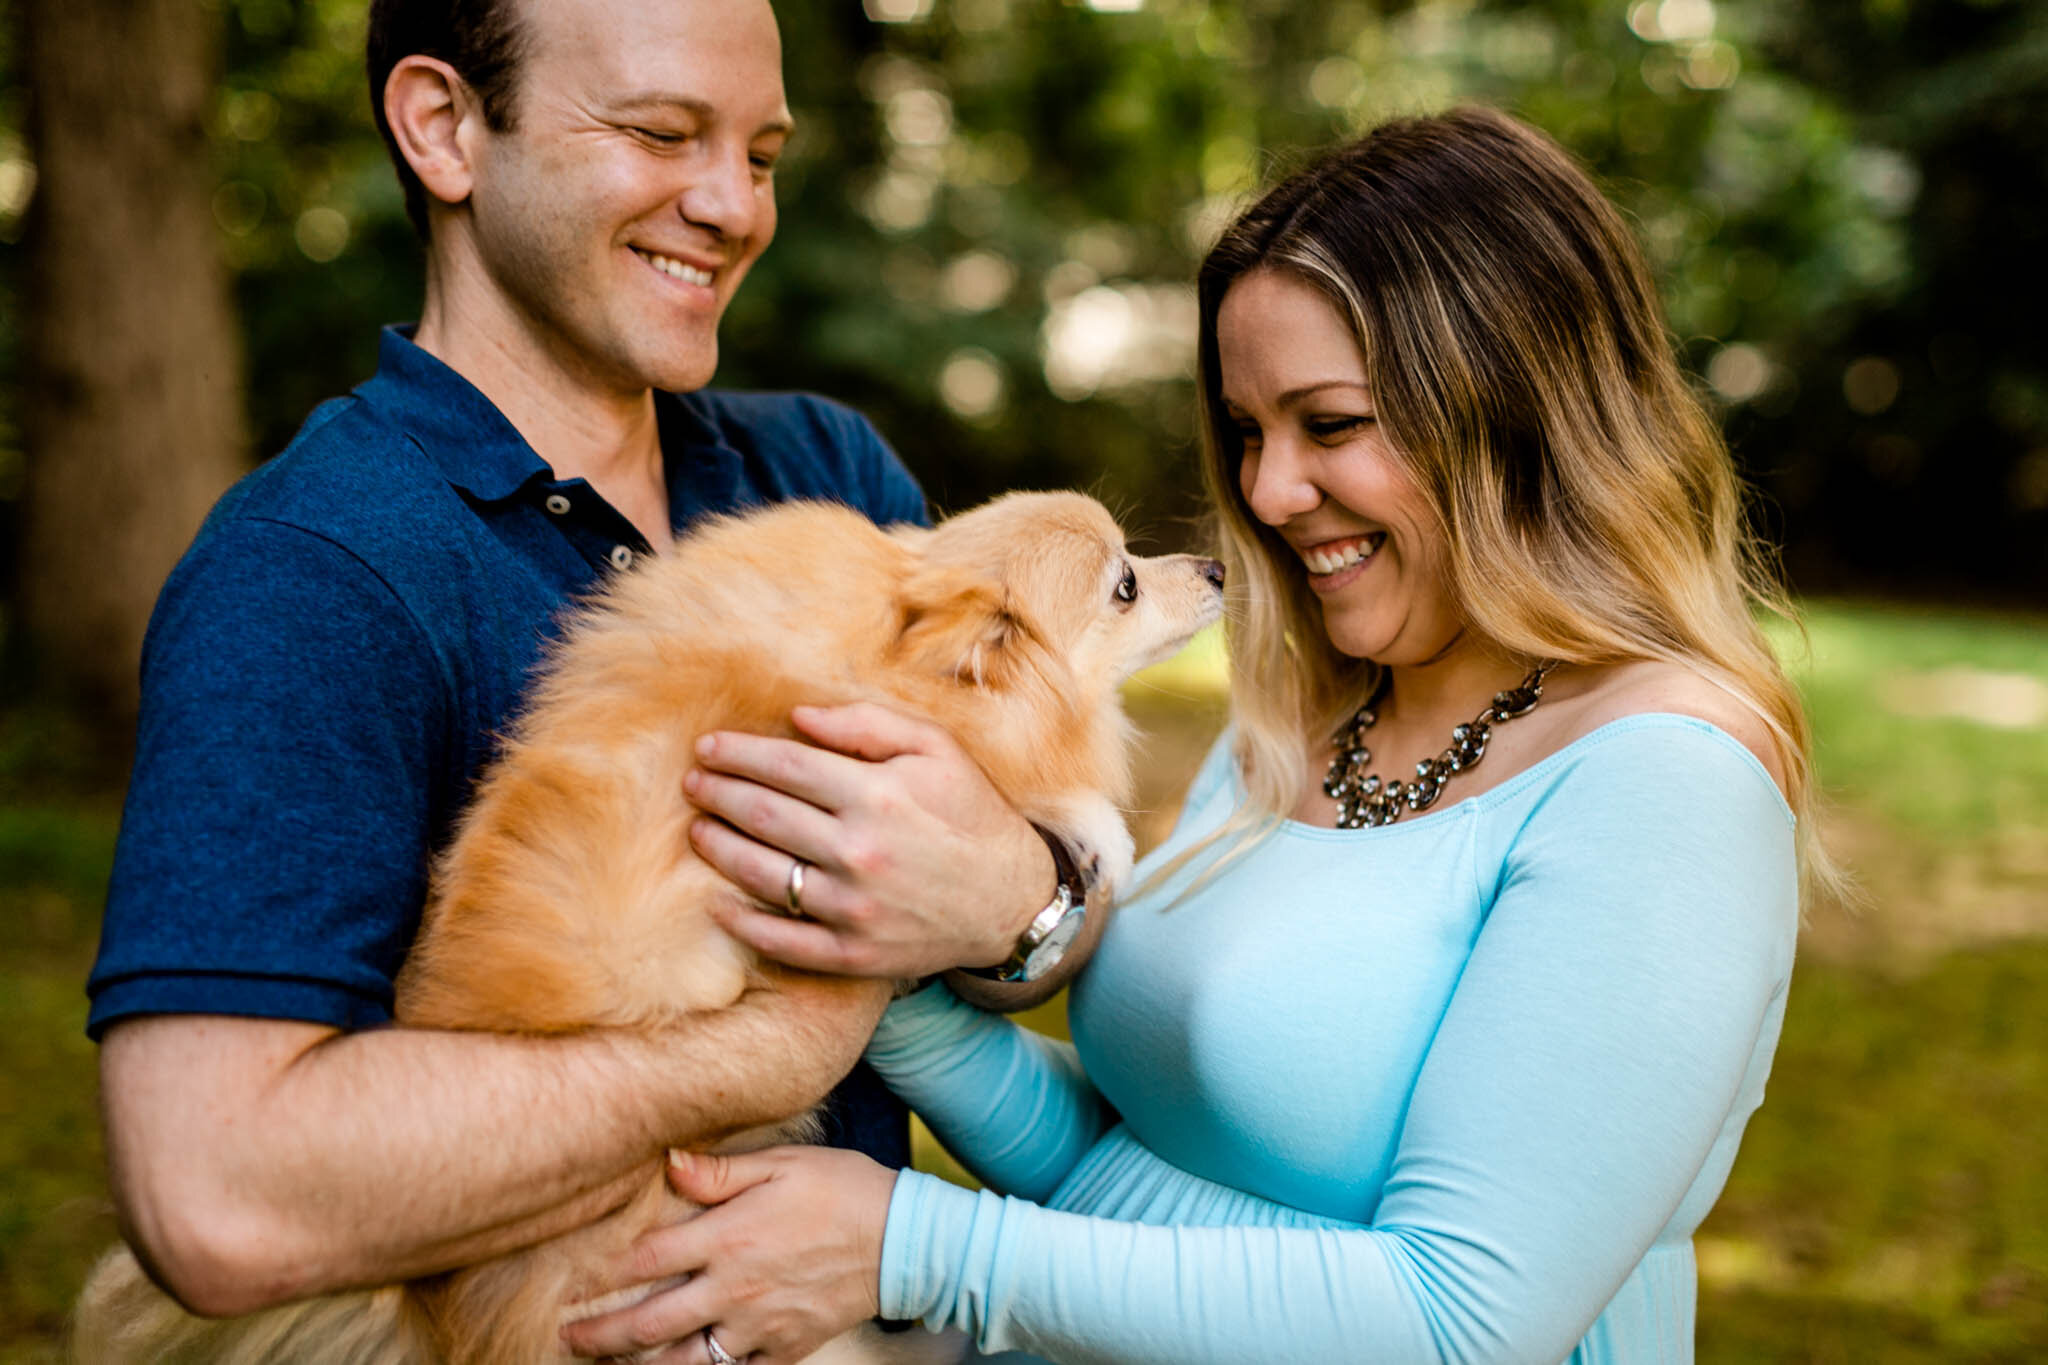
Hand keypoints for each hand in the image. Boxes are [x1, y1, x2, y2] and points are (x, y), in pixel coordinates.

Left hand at [560, 1147, 896, 1363]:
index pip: (647, 1261)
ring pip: (687, 1361)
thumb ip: (720, 1172)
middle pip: (651, 1323)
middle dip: (603, 1334)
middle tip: (570, 1337)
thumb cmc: (842, 1187)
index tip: (571, 1282)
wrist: (903, 1239)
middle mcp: (735, 1288)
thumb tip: (668, 1163)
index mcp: (728, 1237)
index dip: (602, 1273)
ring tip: (615, 1364)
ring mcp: (760, 1325)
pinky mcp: (786, 1349)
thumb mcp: (782, 1164)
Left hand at [685, 703, 1053, 978]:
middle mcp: (859, 851)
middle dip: (718, 795)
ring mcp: (854, 907)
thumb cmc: (973, 814)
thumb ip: (867, 725)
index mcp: (877, 794)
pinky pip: (783, 940)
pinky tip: (718, 903)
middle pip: (763, 815)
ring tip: (698, 831)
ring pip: (762, 875)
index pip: (784, 766)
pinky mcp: (854, 952)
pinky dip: (744, 923)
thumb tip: (797, 718)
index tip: (709, 748)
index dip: (738, 754)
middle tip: (692, 784)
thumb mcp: (937, 750)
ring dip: (719, 849)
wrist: (1014, 899)